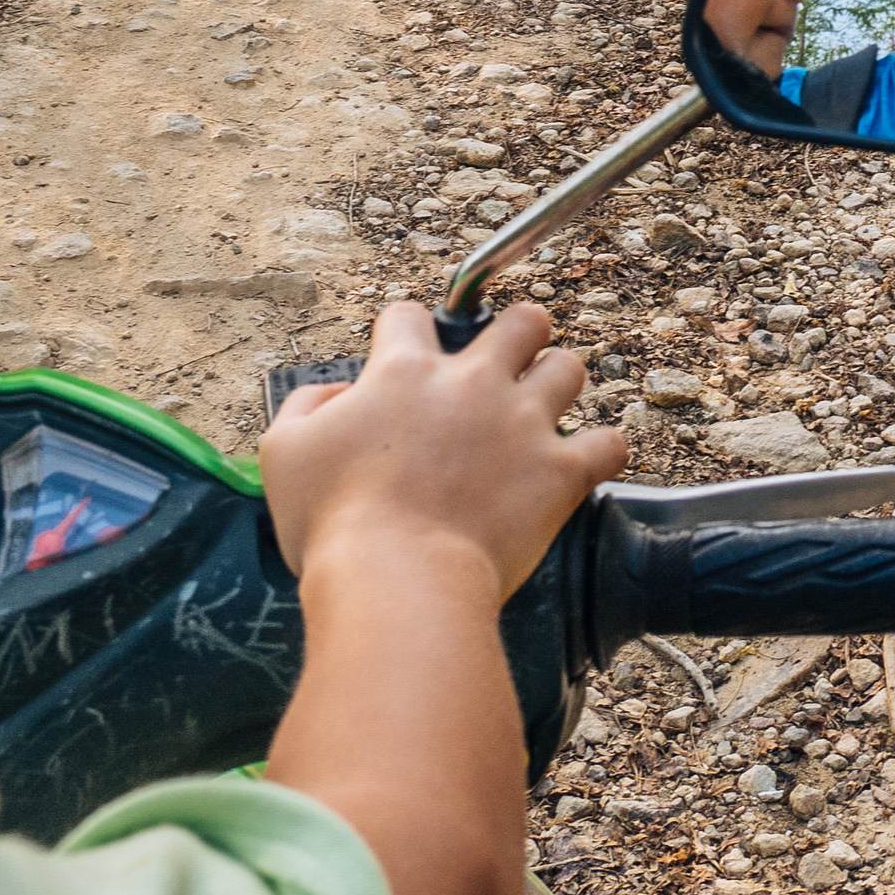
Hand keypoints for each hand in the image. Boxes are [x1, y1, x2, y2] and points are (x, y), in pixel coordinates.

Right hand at [262, 299, 627, 604]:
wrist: (396, 578)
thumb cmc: (334, 523)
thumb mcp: (284, 453)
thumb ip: (306, 407)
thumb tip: (336, 396)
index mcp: (406, 373)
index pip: (410, 316)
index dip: (405, 332)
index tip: (403, 354)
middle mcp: (473, 384)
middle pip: (522, 321)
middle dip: (519, 333)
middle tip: (506, 363)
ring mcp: (524, 424)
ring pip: (570, 368)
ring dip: (559, 383)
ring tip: (543, 409)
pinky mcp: (561, 472)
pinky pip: (610, 443)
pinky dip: (603, 450)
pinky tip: (588, 460)